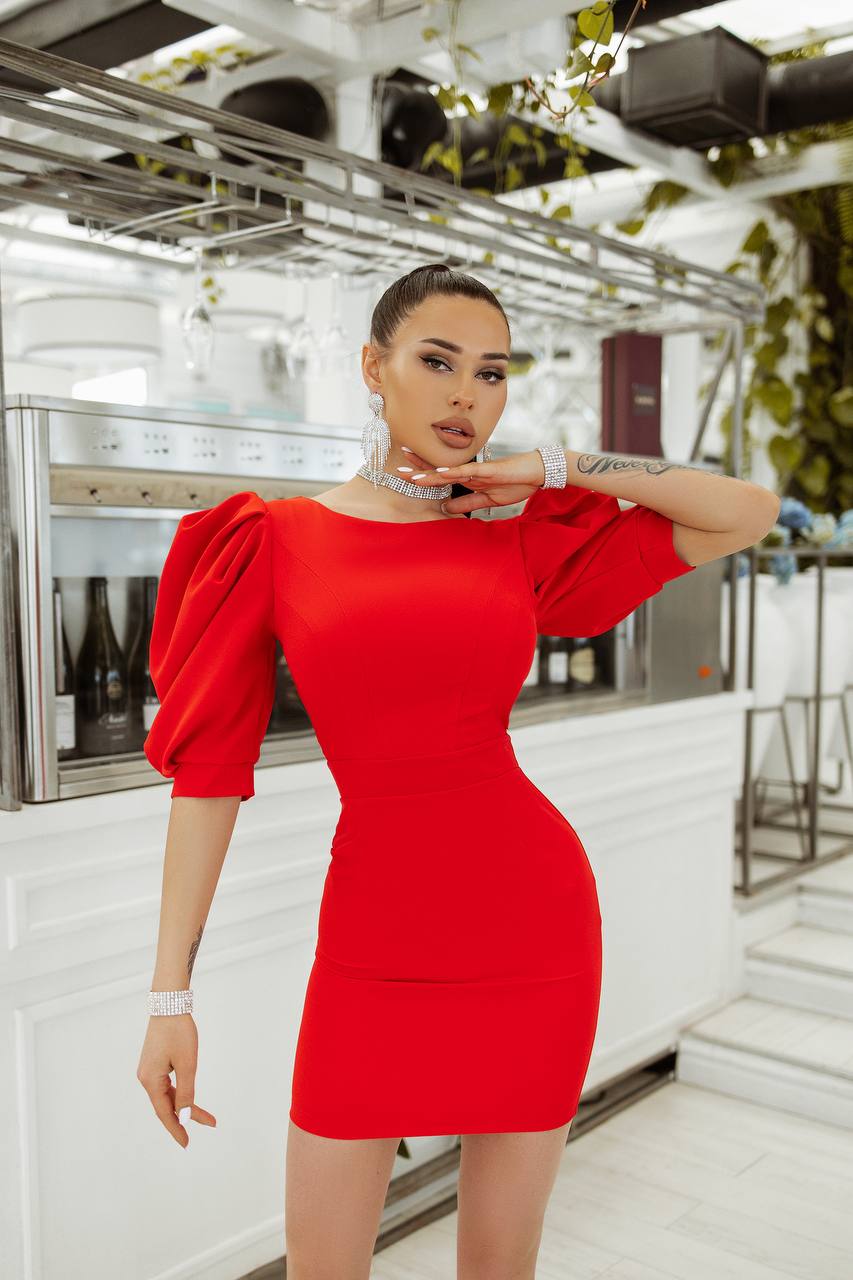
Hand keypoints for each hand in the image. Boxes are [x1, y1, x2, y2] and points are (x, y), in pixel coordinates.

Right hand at [137, 1014, 216, 1147]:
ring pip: (168, 1095)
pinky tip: (189, 1099)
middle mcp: (146, 1078)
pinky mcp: (154, 1062)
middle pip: (166, 1105)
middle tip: (209, 1124)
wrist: (169, 1003)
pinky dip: (179, 1093)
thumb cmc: (178, 1032)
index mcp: (150, 1080)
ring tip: (206, 1116)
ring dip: (185, 1105)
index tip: (186, 1144)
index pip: (164, 1113)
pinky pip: (167, 1085)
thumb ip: (185, 1092)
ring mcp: (149, 1070)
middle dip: (187, 1117)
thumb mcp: (187, 1064)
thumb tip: (184, 1116)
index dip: (176, 1129)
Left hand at [398, 448, 547, 513]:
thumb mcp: (487, 500)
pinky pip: (467, 472)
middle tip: (397, 470)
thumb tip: (445, 508)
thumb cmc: (515, 483)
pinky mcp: (488, 470)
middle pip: (438, 471)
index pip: (440, 477)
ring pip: (448, 471)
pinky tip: (440, 473)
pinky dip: (452, 473)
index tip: (405, 476)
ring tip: (411, 476)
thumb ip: (466, 503)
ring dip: (429, 473)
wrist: (536, 473)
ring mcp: (477, 470)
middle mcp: (468, 471)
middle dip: (418, 471)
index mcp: (467, 478)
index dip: (423, 475)